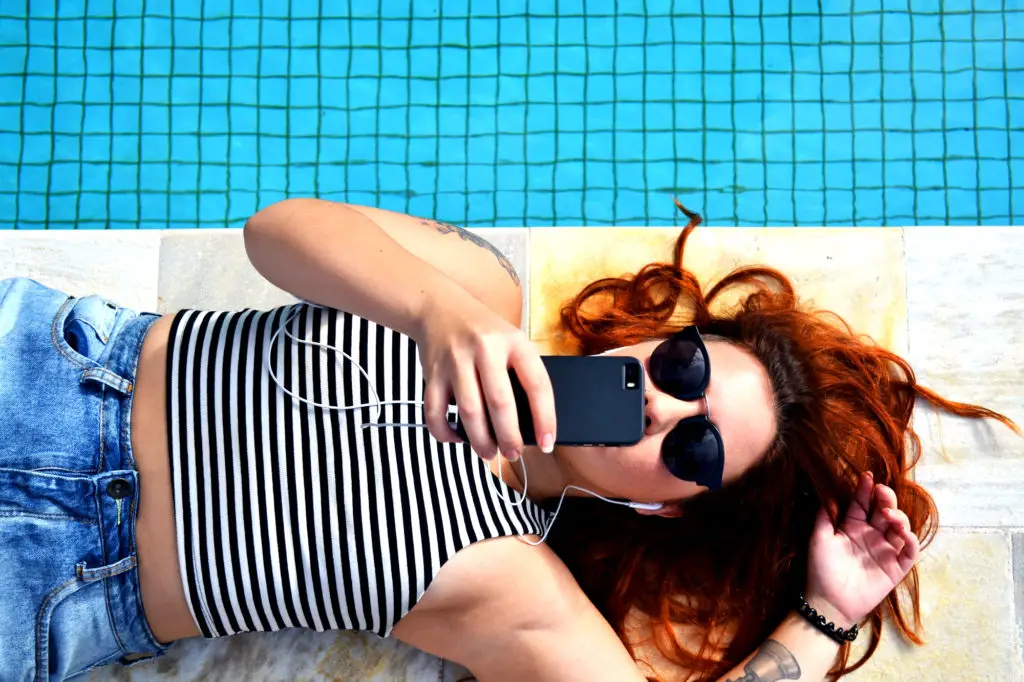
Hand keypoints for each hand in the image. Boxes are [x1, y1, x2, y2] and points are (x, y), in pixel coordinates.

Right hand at [416, 292, 555, 460]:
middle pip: (500, 403)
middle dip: (509, 437)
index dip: (545, 418)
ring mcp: (455, 361)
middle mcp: (485, 349)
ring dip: (480, 441)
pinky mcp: (432, 373)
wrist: (439, 307)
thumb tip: (530, 425)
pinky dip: (445, 432)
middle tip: (514, 454)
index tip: (547, 443)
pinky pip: (435, 412)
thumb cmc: (484, 333)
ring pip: (469, 412)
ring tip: (488, 453)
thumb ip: (520, 374)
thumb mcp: (511, 341)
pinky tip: (456, 438)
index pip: (537, 384)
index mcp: (514, 342)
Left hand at [805, 472, 920, 624]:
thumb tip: (827, 488)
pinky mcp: (895, 568)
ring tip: (888, 514)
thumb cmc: (821, 569)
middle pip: (885, 511)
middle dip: (886, 498)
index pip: (862, 503)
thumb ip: (824, 515)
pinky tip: (904, 533)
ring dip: (899, 518)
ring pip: (901, 528)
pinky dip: (911, 541)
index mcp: (853, 526)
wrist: (828, 602)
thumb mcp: (819, 537)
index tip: (867, 477)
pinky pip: (909, 553)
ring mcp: (884, 551)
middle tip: (882, 491)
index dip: (865, 490)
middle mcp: (871, 535)